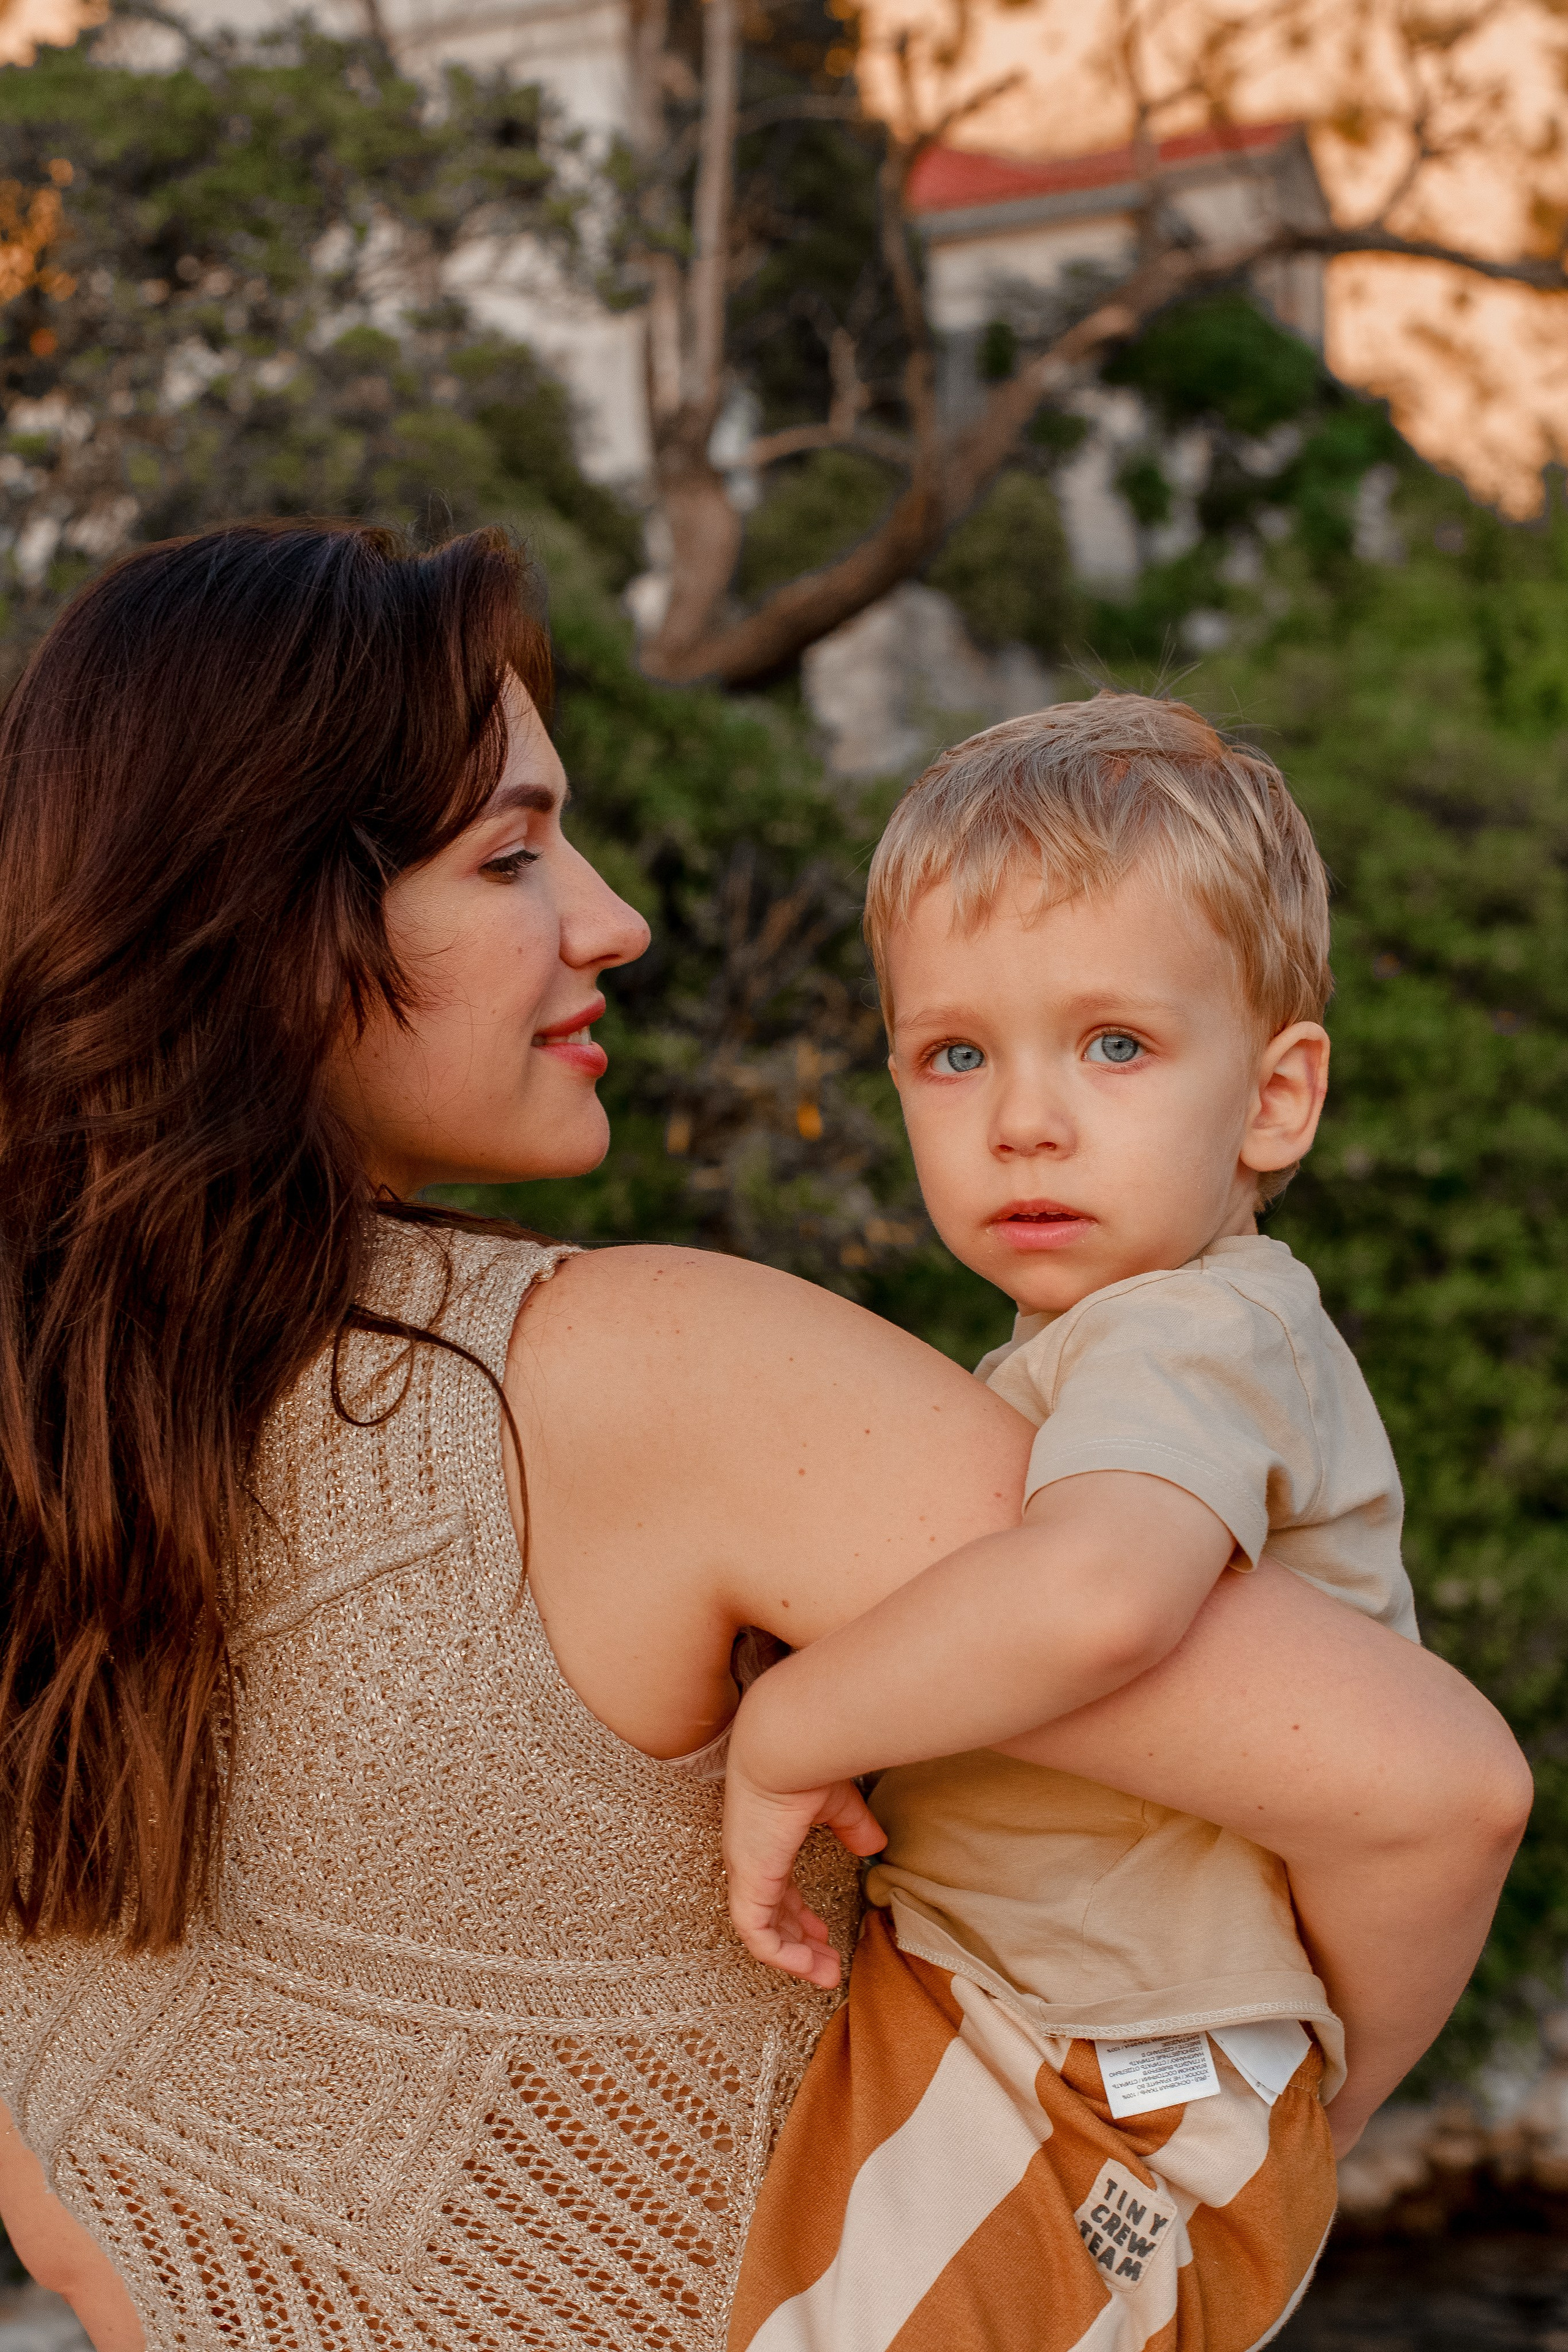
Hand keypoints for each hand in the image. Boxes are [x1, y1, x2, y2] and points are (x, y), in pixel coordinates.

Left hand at [722, 1741, 885, 1989]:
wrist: (784, 1747)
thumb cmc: (805, 1764)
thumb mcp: (838, 1804)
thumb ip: (852, 1828)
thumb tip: (873, 1847)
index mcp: (765, 1841)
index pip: (775, 1890)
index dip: (798, 1916)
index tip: (821, 1935)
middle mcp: (750, 1859)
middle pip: (770, 1916)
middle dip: (799, 1944)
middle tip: (826, 1964)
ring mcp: (746, 1872)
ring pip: (762, 1932)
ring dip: (795, 1958)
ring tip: (825, 1975)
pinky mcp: (749, 1883)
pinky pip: (758, 1936)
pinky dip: (783, 1956)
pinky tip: (810, 1966)